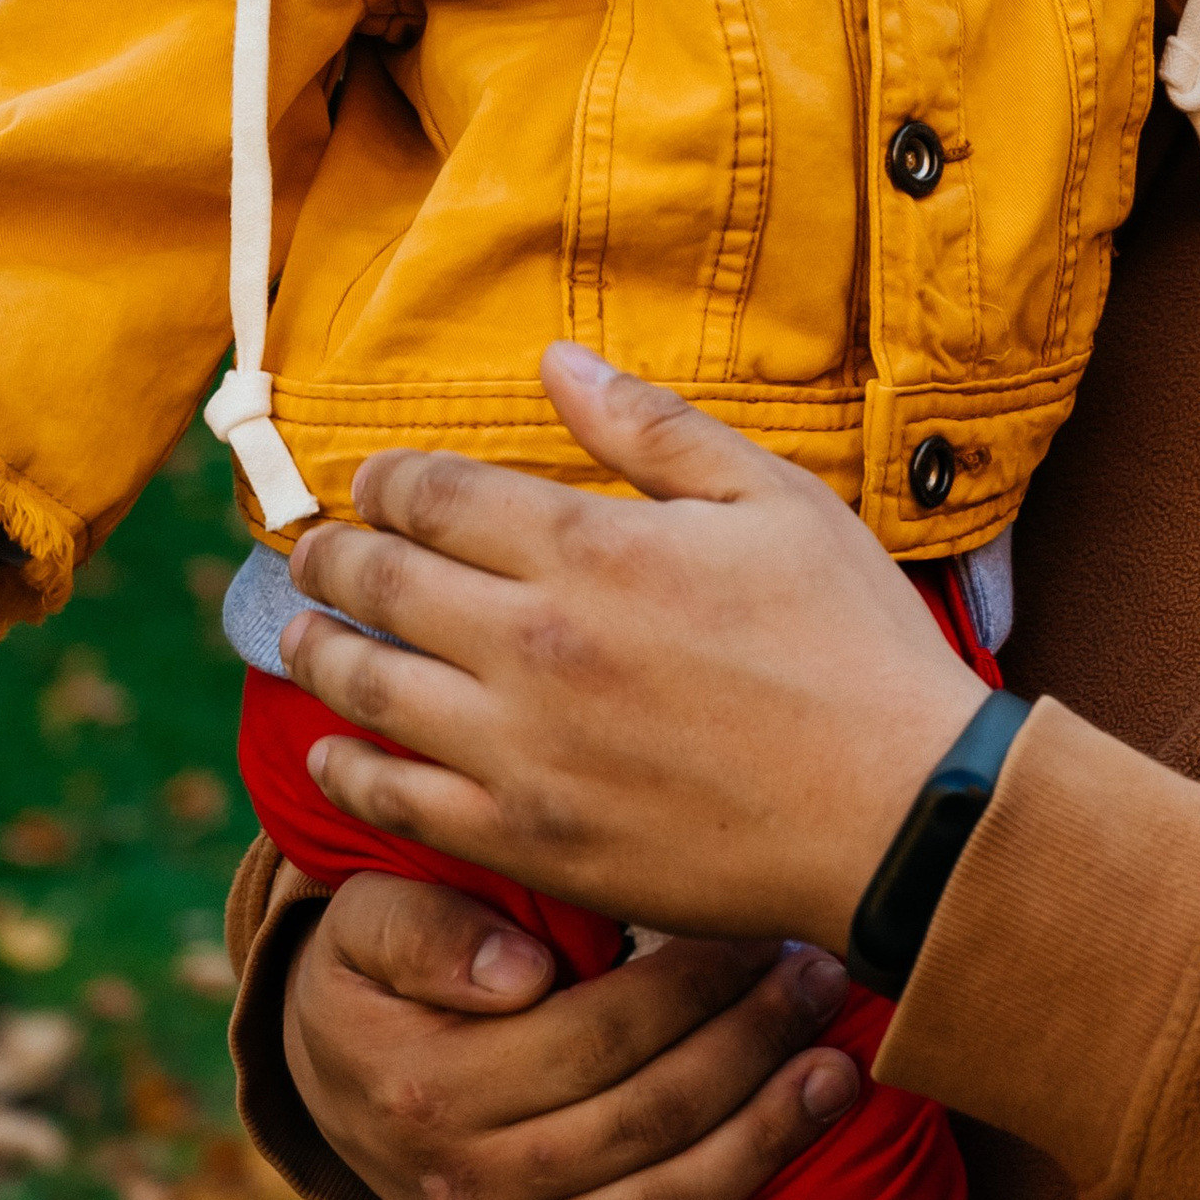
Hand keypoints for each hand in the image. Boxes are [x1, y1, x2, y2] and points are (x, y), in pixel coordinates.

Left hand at [278, 342, 984, 948]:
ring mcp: (522, 750)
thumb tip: (557, 360)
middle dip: (335, 553)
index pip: (437, 494)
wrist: (900, 811)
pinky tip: (331, 751)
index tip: (374, 481)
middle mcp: (534, 643)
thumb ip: (654, 429)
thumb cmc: (851, 643)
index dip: (387, 480)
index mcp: (592, 547)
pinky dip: (348, 769)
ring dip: (319, 649)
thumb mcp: (773, 499)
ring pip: (370, 688)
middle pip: (385, 581)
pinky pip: (401, 802)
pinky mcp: (530, 839)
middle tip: (317, 545)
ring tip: (299, 630)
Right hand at [282, 870, 862, 1199]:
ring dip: (760, 1144)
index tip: (760, 931)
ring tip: (836, 1073)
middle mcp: (465, 1188)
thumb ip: (428, 930)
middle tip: (824, 980)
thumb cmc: (373, 973)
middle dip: (751, 1046)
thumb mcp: (365, 923)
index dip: (692, 986)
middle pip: (644, 1119)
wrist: (330, 1076)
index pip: (597, 1036)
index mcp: (430, 1089)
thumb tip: (522, 971)